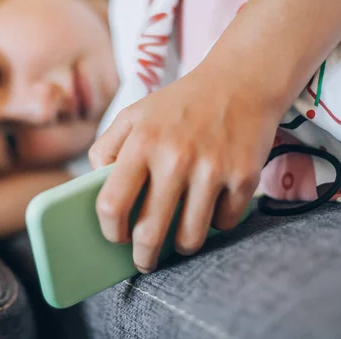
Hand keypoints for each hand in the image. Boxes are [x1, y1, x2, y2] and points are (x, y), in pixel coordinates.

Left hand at [88, 59, 281, 272]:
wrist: (241, 80)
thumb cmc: (180, 104)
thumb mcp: (134, 114)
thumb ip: (106, 148)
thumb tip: (96, 188)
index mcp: (142, 141)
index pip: (112, 204)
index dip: (110, 230)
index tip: (115, 237)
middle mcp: (175, 157)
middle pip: (150, 233)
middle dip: (143, 257)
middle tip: (144, 260)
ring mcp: (212, 169)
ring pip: (190, 238)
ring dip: (182, 246)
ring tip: (179, 238)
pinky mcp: (244, 177)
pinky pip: (224, 223)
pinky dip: (216, 222)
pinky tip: (211, 205)